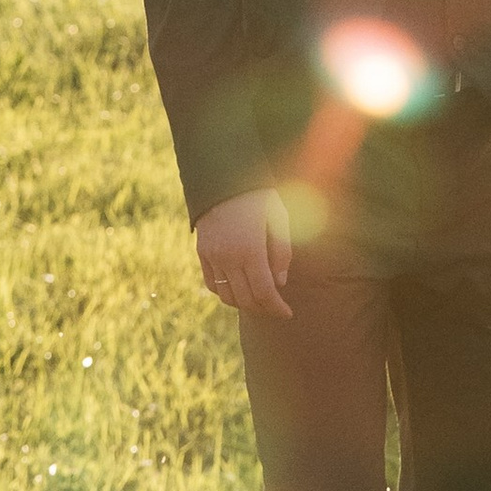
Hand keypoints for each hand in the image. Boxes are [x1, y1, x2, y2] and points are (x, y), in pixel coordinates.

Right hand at [195, 187, 291, 316]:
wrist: (224, 177)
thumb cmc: (259, 196)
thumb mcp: (279, 218)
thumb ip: (281, 253)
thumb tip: (279, 283)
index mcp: (251, 249)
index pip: (264, 292)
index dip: (277, 308)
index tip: (288, 314)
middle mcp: (229, 257)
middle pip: (246, 299)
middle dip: (264, 308)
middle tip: (276, 309)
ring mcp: (212, 256)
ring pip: (227, 296)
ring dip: (245, 303)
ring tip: (259, 300)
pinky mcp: (202, 253)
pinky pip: (212, 284)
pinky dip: (226, 293)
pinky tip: (239, 289)